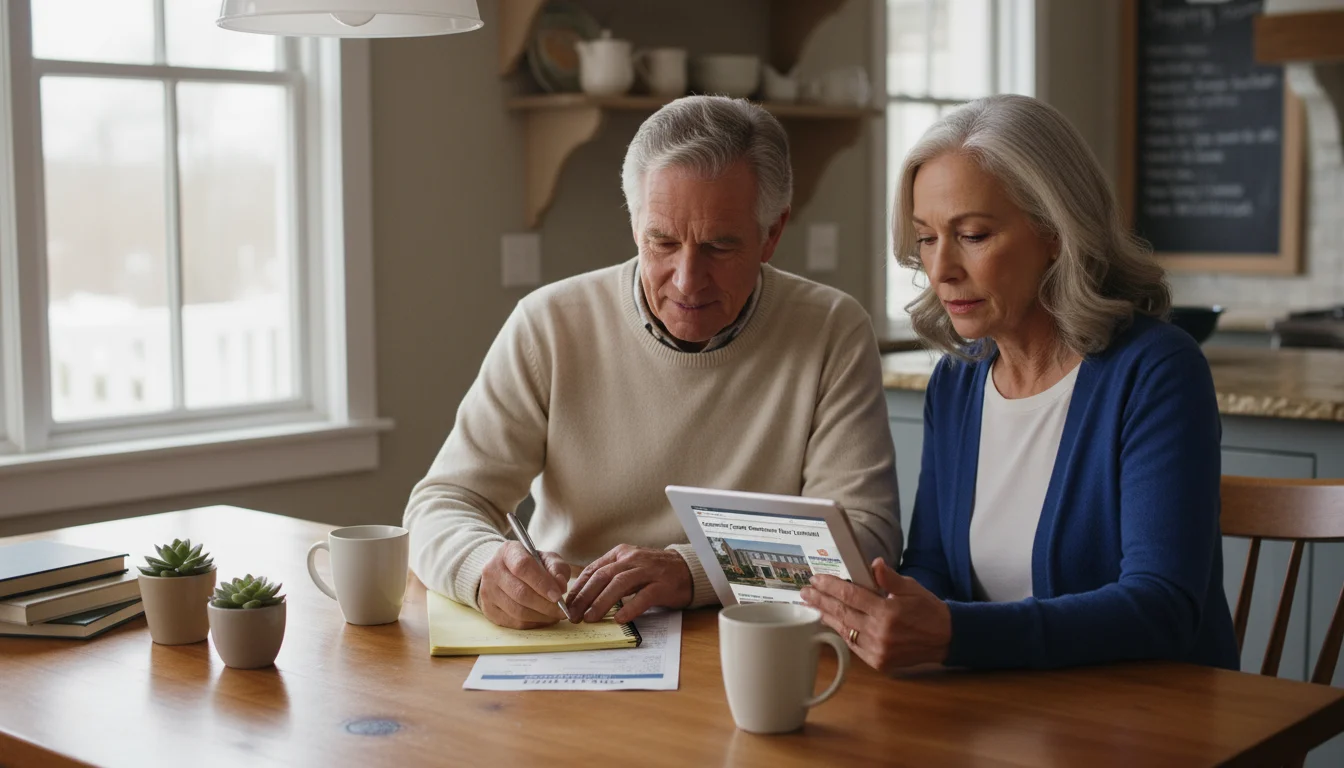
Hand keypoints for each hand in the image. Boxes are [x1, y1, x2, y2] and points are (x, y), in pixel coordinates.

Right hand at [479, 541, 570, 628]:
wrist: (505, 572)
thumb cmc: (530, 564)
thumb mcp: (546, 558)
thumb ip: (557, 568)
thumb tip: (561, 586)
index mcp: (508, 551)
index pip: (523, 567)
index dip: (542, 583)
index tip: (558, 595)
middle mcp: (492, 570)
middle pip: (520, 592)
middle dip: (545, 605)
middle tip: (562, 610)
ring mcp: (487, 591)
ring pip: (517, 610)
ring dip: (540, 616)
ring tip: (555, 615)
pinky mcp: (488, 609)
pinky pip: (513, 622)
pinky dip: (532, 623)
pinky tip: (543, 618)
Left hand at [566, 544, 692, 623]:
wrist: (688, 569)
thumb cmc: (655, 572)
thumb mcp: (630, 567)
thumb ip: (611, 577)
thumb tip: (585, 597)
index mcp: (621, 554)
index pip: (593, 570)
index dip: (578, 588)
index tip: (567, 603)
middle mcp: (632, 559)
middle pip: (602, 576)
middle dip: (584, 597)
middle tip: (574, 615)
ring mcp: (648, 571)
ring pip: (619, 584)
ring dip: (602, 602)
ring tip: (590, 618)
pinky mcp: (662, 585)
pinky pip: (643, 596)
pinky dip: (629, 607)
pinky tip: (619, 619)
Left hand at [801, 558, 951, 673]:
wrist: (946, 638)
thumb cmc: (928, 610)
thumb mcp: (912, 588)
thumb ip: (889, 578)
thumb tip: (874, 563)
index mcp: (887, 611)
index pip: (851, 595)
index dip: (831, 586)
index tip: (816, 579)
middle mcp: (880, 632)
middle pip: (842, 612)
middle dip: (821, 601)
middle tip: (805, 592)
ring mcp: (878, 649)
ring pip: (845, 630)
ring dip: (827, 617)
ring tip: (812, 606)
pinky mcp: (879, 662)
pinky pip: (854, 645)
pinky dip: (842, 632)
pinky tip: (832, 622)